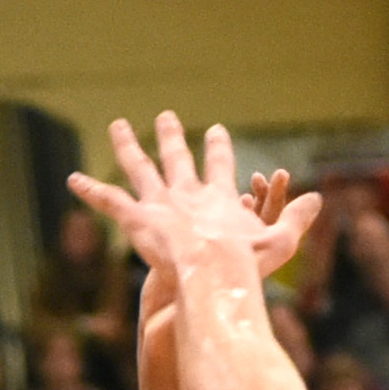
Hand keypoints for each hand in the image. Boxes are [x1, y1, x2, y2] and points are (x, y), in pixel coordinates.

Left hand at [71, 113, 319, 292]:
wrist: (214, 272)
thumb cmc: (247, 265)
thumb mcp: (280, 242)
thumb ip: (296, 219)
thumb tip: (317, 199)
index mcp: (219, 198)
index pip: (219, 166)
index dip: (218, 149)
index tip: (216, 132)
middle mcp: (186, 193)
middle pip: (176, 158)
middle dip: (170, 137)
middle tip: (165, 118)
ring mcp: (160, 203)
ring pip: (138, 168)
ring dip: (126, 146)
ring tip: (116, 126)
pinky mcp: (137, 219)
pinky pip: (109, 201)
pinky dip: (90, 190)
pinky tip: (71, 178)